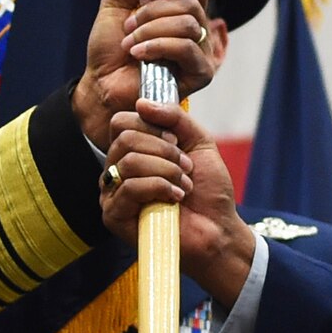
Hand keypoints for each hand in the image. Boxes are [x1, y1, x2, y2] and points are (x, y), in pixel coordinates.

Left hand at [72, 0, 213, 141]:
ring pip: (188, 24)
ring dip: (151, 30)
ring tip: (130, 43)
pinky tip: (138, 55)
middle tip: (129, 26)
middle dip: (152, 11)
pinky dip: (158, 46)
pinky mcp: (200, 73)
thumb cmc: (110, 45)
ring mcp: (201, 51)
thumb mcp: (117, 0)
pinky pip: (187, 48)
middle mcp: (197, 29)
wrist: (100, 81)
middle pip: (190, 2)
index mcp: (182, 11)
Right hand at [99, 99, 255, 307]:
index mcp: (133, 151)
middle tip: (185, 167)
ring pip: (128, 161)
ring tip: (184, 185)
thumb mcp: (198, 142)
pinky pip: (128, 187)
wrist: (218, 229)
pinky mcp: (113, 216)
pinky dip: (159, 188)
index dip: (152, 126)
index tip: (177, 142)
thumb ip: (175, 118)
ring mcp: (113, 193)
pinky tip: (176, 198)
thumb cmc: (208, 191)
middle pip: (124, 138)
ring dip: (166, 170)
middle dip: (164, 150)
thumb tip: (141, 103)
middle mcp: (118, 170)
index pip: (122, 122)